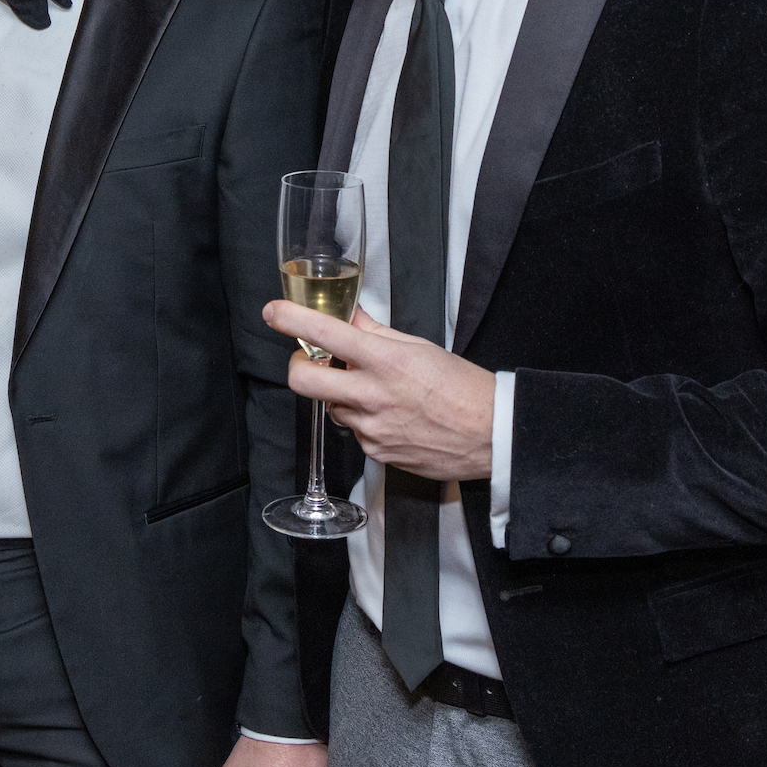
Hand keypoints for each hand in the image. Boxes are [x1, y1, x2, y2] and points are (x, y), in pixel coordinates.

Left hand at [264, 301, 493, 481]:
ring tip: (376, 392)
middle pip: (303, 381)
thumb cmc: (463, 387)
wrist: (492, 434)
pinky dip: (363, 420)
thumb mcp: (420, 347)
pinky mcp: (377, 453)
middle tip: (310, 360)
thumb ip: (376, 333)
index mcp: (385, 361)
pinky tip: (393, 416)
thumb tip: (348, 317)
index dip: (291, 319)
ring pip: (331, 408)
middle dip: (298, 366)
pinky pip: (354, 432)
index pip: (325, 334)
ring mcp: (372, 428)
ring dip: (340, 396)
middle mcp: (373, 395)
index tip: (274, 312)